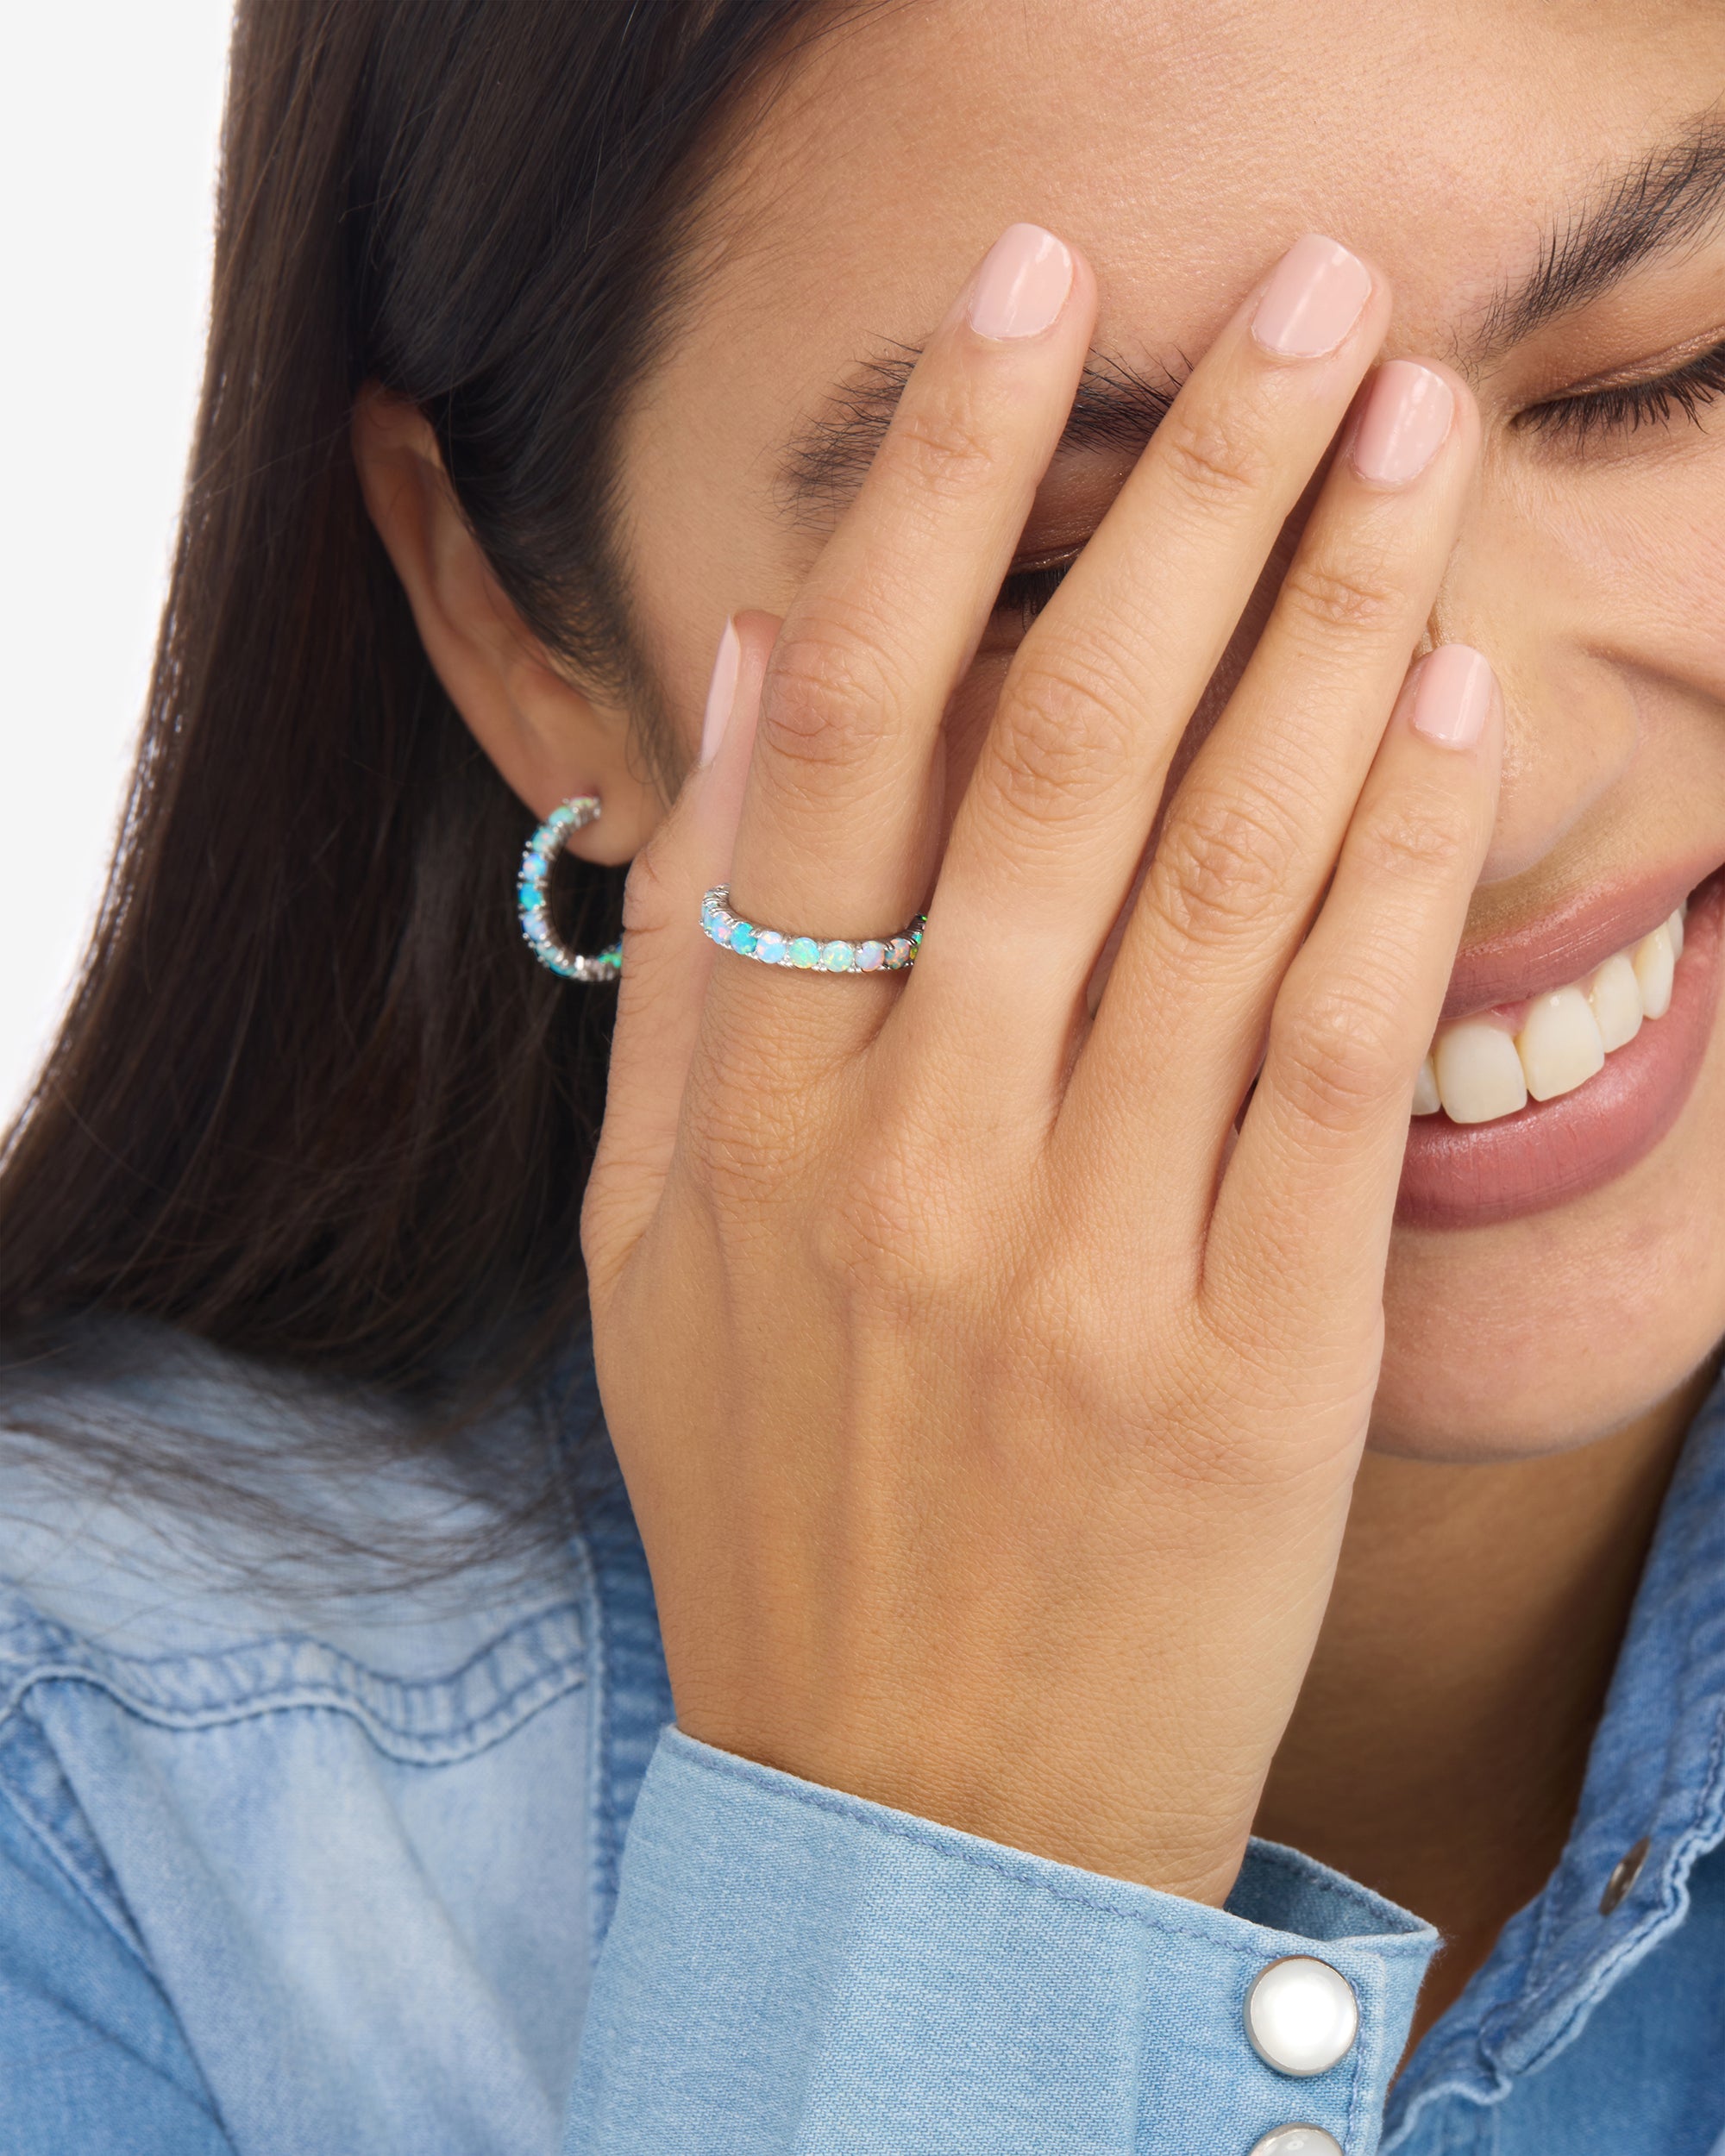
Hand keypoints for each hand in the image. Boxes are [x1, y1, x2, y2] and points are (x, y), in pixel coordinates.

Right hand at [581, 227, 1498, 1902]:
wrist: (919, 1803)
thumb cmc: (781, 1495)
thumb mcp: (648, 1240)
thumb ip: (688, 959)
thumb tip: (731, 674)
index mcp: (753, 1119)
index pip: (839, 732)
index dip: (936, 492)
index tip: (1030, 299)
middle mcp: (912, 1161)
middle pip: (1064, 753)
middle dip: (1190, 490)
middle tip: (1300, 299)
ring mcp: (1088, 1258)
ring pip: (1226, 874)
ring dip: (1330, 622)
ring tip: (1407, 429)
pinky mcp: (1255, 1355)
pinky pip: (1336, 1057)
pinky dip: (1401, 858)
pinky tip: (1448, 692)